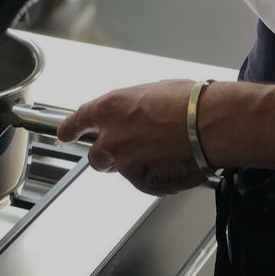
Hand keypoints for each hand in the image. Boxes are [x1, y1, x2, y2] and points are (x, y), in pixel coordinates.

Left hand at [58, 80, 206, 194]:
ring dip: (133, 164)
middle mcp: (111, 138)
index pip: (78, 121)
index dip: (69, 129)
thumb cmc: (187, 102)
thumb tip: (131, 117)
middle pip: (95, 156)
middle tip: (129, 148)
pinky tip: (172, 162)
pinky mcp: (144, 183)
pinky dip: (154, 176)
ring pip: (121, 170)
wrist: (210, 124)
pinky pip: (143, 182)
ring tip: (161, 151)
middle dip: (107, 154)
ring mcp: (126, 163)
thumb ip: (129, 109)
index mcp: (109, 108)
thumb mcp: (149, 92)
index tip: (64, 135)